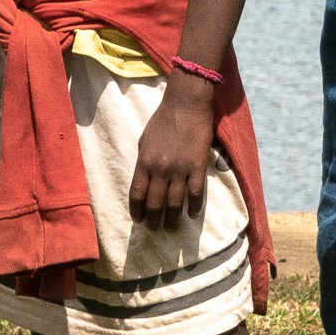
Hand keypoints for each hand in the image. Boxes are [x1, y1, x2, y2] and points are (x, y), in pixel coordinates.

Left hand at [131, 79, 218, 224]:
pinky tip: (192, 215)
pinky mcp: (198, 167)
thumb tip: (145, 181)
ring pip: (175, 204)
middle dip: (153, 220)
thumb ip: (144, 162)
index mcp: (144, 163)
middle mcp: (161, 170)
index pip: (137, 195)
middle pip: (155, 204)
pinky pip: (196, 194)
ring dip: (172, 219)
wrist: (186, 105)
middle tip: (155, 229)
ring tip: (171, 228)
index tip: (139, 220)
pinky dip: (194, 207)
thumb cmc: (163, 120)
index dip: (137, 211)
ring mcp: (180, 170)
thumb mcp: (144, 141)